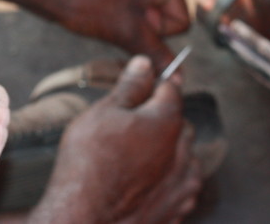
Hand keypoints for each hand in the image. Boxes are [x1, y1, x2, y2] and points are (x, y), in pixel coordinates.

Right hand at [31, 56, 201, 223]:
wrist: (85, 218)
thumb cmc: (89, 165)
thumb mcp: (103, 113)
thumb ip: (130, 86)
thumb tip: (144, 62)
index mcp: (167, 120)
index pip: (171, 89)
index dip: (154, 84)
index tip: (140, 86)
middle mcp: (183, 150)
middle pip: (178, 122)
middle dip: (161, 119)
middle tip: (128, 126)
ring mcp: (183, 183)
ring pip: (184, 155)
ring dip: (168, 151)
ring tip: (134, 158)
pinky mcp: (178, 208)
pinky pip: (181, 186)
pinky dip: (168, 181)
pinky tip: (144, 183)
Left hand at [59, 0, 190, 68]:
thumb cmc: (89, 4)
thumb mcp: (127, 34)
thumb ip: (156, 54)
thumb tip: (177, 76)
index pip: (180, 20)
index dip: (158, 33)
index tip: (132, 27)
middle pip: (164, 12)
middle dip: (144, 25)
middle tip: (118, 22)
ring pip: (145, 6)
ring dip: (131, 18)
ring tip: (107, 14)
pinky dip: (119, 6)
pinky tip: (100, 7)